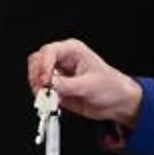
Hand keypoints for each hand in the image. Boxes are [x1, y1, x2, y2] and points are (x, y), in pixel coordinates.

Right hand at [25, 37, 141, 129]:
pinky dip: (43, 98)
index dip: (43, 66)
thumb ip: (67, 85)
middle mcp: (63, 60)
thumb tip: (50, 85)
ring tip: (49, 99)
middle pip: (37, 61)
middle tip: (44, 90)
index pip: (49, 52)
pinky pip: (42, 91)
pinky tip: (52, 103)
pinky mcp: (57, 89)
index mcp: (72, 50)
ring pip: (36, 76)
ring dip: (39, 88)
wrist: (117, 103)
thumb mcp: (90, 85)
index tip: (45, 81)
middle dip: (37, 76)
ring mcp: (58, 74)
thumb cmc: (111, 86)